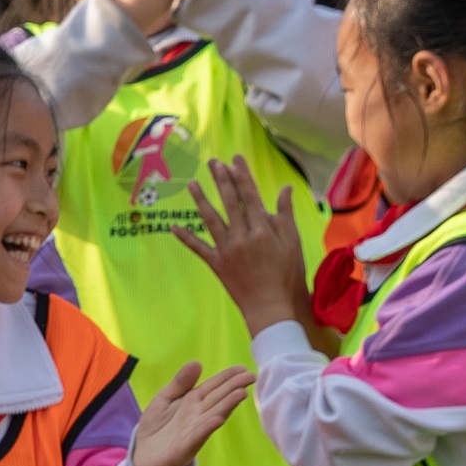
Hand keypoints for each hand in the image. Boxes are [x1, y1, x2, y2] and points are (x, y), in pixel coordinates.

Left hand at [128, 361, 256, 465]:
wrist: (143, 454)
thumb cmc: (157, 425)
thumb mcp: (165, 398)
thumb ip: (180, 382)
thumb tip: (197, 362)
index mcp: (194, 401)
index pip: (214, 386)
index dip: (227, 377)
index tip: (243, 368)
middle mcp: (199, 414)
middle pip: (219, 398)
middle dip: (235, 387)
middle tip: (252, 376)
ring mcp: (195, 430)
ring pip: (214, 414)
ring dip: (227, 405)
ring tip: (241, 393)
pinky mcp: (186, 446)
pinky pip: (198, 435)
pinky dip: (208, 427)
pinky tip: (218, 419)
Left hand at [169, 157, 318, 340]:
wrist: (271, 306)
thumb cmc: (286, 274)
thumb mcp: (292, 242)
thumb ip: (284, 214)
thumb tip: (285, 188)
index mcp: (262, 229)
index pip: (249, 195)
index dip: (241, 175)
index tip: (234, 159)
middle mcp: (242, 235)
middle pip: (229, 202)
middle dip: (220, 179)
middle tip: (212, 162)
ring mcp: (227, 249)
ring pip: (211, 219)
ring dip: (200, 200)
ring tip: (192, 183)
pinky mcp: (216, 264)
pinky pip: (198, 248)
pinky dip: (185, 237)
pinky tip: (173, 226)